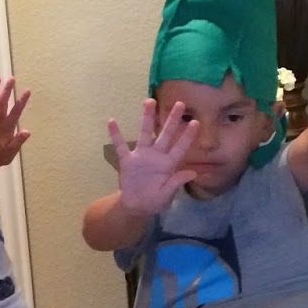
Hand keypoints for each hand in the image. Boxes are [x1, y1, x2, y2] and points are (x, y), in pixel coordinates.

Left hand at [0, 76, 30, 167]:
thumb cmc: (0, 156)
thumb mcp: (12, 152)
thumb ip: (19, 141)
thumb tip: (27, 131)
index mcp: (6, 128)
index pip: (15, 112)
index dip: (21, 101)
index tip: (27, 91)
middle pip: (2, 103)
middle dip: (6, 91)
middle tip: (11, 78)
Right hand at [107, 99, 198, 215]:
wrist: (136, 206)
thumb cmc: (154, 201)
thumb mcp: (166, 195)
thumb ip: (177, 182)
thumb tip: (193, 173)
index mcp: (168, 165)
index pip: (180, 148)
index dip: (187, 137)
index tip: (196, 122)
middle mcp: (156, 156)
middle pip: (166, 135)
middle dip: (172, 120)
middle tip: (180, 104)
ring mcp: (141, 156)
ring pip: (145, 133)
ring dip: (148, 118)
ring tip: (150, 101)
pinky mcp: (127, 161)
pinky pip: (120, 146)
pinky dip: (116, 135)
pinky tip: (111, 121)